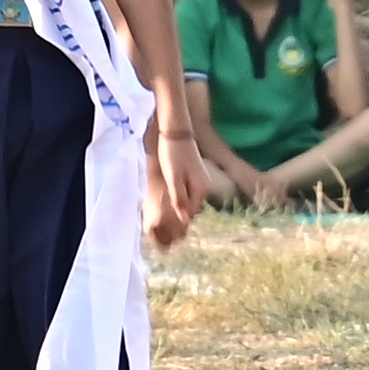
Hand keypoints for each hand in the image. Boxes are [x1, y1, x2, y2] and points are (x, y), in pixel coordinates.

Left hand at [145, 122, 198, 253]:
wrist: (176, 131)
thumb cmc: (173, 155)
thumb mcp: (174, 179)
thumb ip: (179, 199)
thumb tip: (184, 220)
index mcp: (200, 190)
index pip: (191, 215)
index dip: (180, 226)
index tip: (167, 239)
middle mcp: (204, 187)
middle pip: (192, 209)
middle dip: (180, 220)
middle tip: (164, 234)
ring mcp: (200, 180)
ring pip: (189, 202)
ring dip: (179, 210)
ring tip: (164, 221)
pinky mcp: (194, 174)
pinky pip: (187, 193)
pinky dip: (180, 199)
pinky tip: (169, 201)